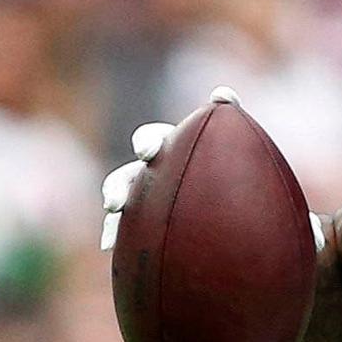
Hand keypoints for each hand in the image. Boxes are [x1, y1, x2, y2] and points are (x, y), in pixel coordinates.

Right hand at [100, 89, 234, 253]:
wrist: (229, 199)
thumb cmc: (228, 160)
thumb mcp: (232, 135)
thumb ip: (228, 110)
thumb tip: (222, 93)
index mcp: (168, 148)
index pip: (151, 140)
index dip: (146, 144)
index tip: (147, 154)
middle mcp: (149, 173)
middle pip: (125, 176)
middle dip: (117, 187)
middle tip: (116, 202)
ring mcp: (143, 200)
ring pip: (120, 205)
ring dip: (112, 215)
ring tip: (110, 229)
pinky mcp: (143, 223)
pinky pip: (124, 231)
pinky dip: (112, 235)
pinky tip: (109, 248)